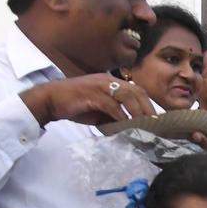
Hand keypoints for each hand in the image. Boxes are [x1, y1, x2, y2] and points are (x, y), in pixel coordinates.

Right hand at [19, 74, 154, 127]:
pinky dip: (121, 116)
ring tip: (144, 125)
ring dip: (137, 111)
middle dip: (147, 107)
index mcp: (110, 81)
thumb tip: (130, 127)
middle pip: (136, 91)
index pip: (136, 89)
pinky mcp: (92, 94)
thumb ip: (114, 114)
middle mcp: (108, 80)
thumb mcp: (99, 110)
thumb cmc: (75, 105)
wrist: (51, 100)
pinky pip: (112, 105)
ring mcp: (100, 85)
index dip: (147, 102)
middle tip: (154, 123)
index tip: (155, 117)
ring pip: (127, 96)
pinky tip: (126, 125)